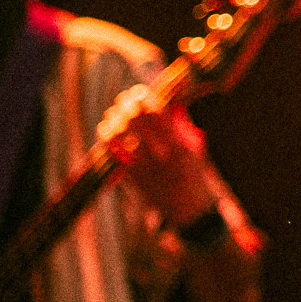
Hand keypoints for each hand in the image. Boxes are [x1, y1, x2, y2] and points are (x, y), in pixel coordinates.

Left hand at [101, 84, 217, 228]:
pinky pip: (114, 153)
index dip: (143, 98)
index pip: (156, 112)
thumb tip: (172, 100)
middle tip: (123, 99)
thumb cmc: (194, 174)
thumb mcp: (194, 146)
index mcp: (179, 143)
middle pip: (135, 120)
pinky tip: (106, 129)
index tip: (138, 91)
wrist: (189, 210)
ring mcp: (145, 166)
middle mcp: (160, 153)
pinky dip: (108, 138)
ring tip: (113, 113)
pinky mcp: (133, 177)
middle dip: (126, 105)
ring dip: (113, 120)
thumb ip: (181, 124)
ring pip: (120, 135)